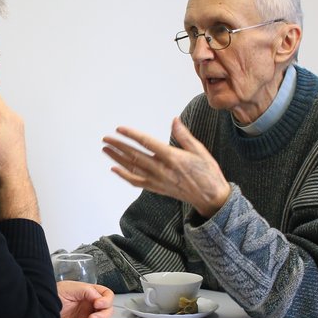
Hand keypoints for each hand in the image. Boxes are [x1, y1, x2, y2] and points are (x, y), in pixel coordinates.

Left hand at [56, 281, 113, 317]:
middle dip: (101, 317)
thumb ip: (87, 291)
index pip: (107, 296)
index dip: (106, 301)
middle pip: (108, 312)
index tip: (98, 304)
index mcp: (89, 293)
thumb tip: (99, 297)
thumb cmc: (51, 297)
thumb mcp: (69, 288)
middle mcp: (90, 306)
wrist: (41, 313)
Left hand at [102, 117, 230, 217]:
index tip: (120, 129)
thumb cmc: (207, 173)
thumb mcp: (200, 151)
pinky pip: (137, 182)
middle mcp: (162, 170)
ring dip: (117, 159)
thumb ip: (184, 136)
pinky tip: (115, 169)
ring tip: (106, 150)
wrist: (211, 197)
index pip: (147, 143)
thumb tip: (174, 120)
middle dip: (119, 146)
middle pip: (135, 156)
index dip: (132, 135)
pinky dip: (124, 175)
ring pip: (133, 168)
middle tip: (106, 138)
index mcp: (173, 158)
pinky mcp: (157, 188)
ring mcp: (158, 180)